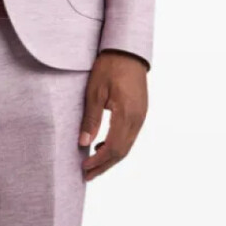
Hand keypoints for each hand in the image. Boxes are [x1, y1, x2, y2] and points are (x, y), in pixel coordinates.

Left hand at [78, 51, 148, 179]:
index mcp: (127, 114)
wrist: (128, 50)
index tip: (84, 167)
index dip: (98, 161)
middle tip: (87, 175)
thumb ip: (91, 119)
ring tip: (93, 165)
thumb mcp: (94, 92)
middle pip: (122, 152)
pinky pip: (130, 136)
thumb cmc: (109, 67)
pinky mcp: (140, 112)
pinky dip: (117, 146)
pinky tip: (102, 146)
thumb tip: (84, 143)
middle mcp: (138, 118)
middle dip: (104, 165)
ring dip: (110, 157)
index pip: (114, 148)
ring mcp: (141, 116)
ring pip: (127, 145)